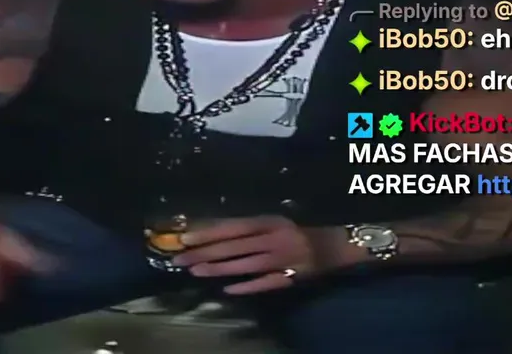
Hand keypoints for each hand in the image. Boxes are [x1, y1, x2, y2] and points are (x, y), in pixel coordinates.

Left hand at [173, 216, 317, 294]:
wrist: (331, 245)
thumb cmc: (295, 230)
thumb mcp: (273, 221)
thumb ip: (248, 226)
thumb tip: (213, 229)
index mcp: (268, 222)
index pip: (232, 227)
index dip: (208, 232)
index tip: (185, 237)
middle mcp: (272, 239)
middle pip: (233, 246)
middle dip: (204, 252)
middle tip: (180, 259)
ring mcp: (281, 259)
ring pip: (244, 265)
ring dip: (218, 269)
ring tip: (196, 271)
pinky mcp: (289, 277)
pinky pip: (264, 283)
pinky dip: (246, 286)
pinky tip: (226, 290)